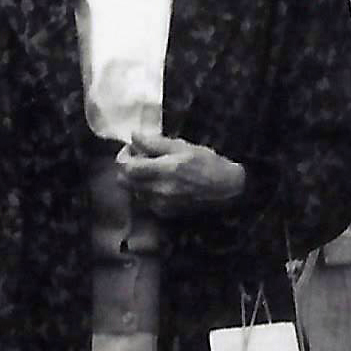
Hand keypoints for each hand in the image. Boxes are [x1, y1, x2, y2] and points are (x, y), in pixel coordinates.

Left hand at [112, 134, 248, 219]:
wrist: (227, 189)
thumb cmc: (207, 163)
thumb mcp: (183, 146)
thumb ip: (155, 143)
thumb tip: (134, 137)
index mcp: (164, 170)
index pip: (126, 167)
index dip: (124, 156)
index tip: (133, 149)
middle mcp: (159, 190)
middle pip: (123, 182)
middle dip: (126, 168)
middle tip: (139, 159)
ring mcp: (160, 204)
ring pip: (132, 191)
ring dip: (136, 180)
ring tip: (152, 170)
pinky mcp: (164, 213)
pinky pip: (145, 200)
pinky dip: (146, 190)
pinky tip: (161, 183)